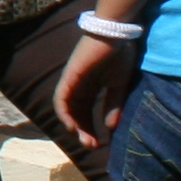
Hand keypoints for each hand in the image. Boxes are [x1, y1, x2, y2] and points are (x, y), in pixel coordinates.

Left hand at [54, 30, 141, 146]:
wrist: (115, 34)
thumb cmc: (119, 55)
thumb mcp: (119, 86)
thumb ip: (114, 106)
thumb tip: (111, 128)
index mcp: (91, 88)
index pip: (87, 113)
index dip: (92, 129)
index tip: (102, 143)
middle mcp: (78, 87)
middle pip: (76, 115)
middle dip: (84, 132)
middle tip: (93, 146)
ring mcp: (72, 82)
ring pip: (67, 110)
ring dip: (75, 127)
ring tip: (86, 141)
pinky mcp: (68, 77)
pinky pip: (61, 99)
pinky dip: (64, 114)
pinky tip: (73, 127)